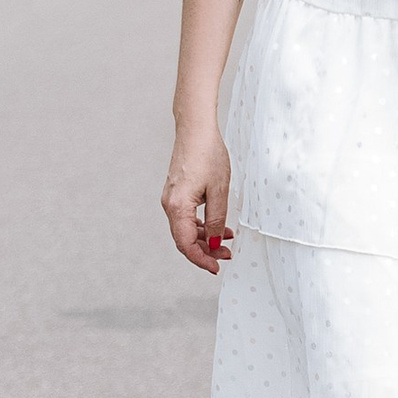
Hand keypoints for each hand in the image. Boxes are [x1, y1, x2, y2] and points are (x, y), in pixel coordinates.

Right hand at [164, 120, 233, 272]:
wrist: (196, 130)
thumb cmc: (207, 154)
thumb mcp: (219, 190)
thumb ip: (217, 220)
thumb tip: (214, 243)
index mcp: (177, 206)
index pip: (185, 244)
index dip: (201, 259)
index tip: (216, 267)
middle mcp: (169, 205)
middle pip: (184, 239)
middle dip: (206, 251)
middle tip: (227, 256)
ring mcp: (171, 199)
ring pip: (186, 229)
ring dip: (205, 238)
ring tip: (227, 241)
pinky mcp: (176, 194)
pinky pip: (186, 217)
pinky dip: (201, 225)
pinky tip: (218, 226)